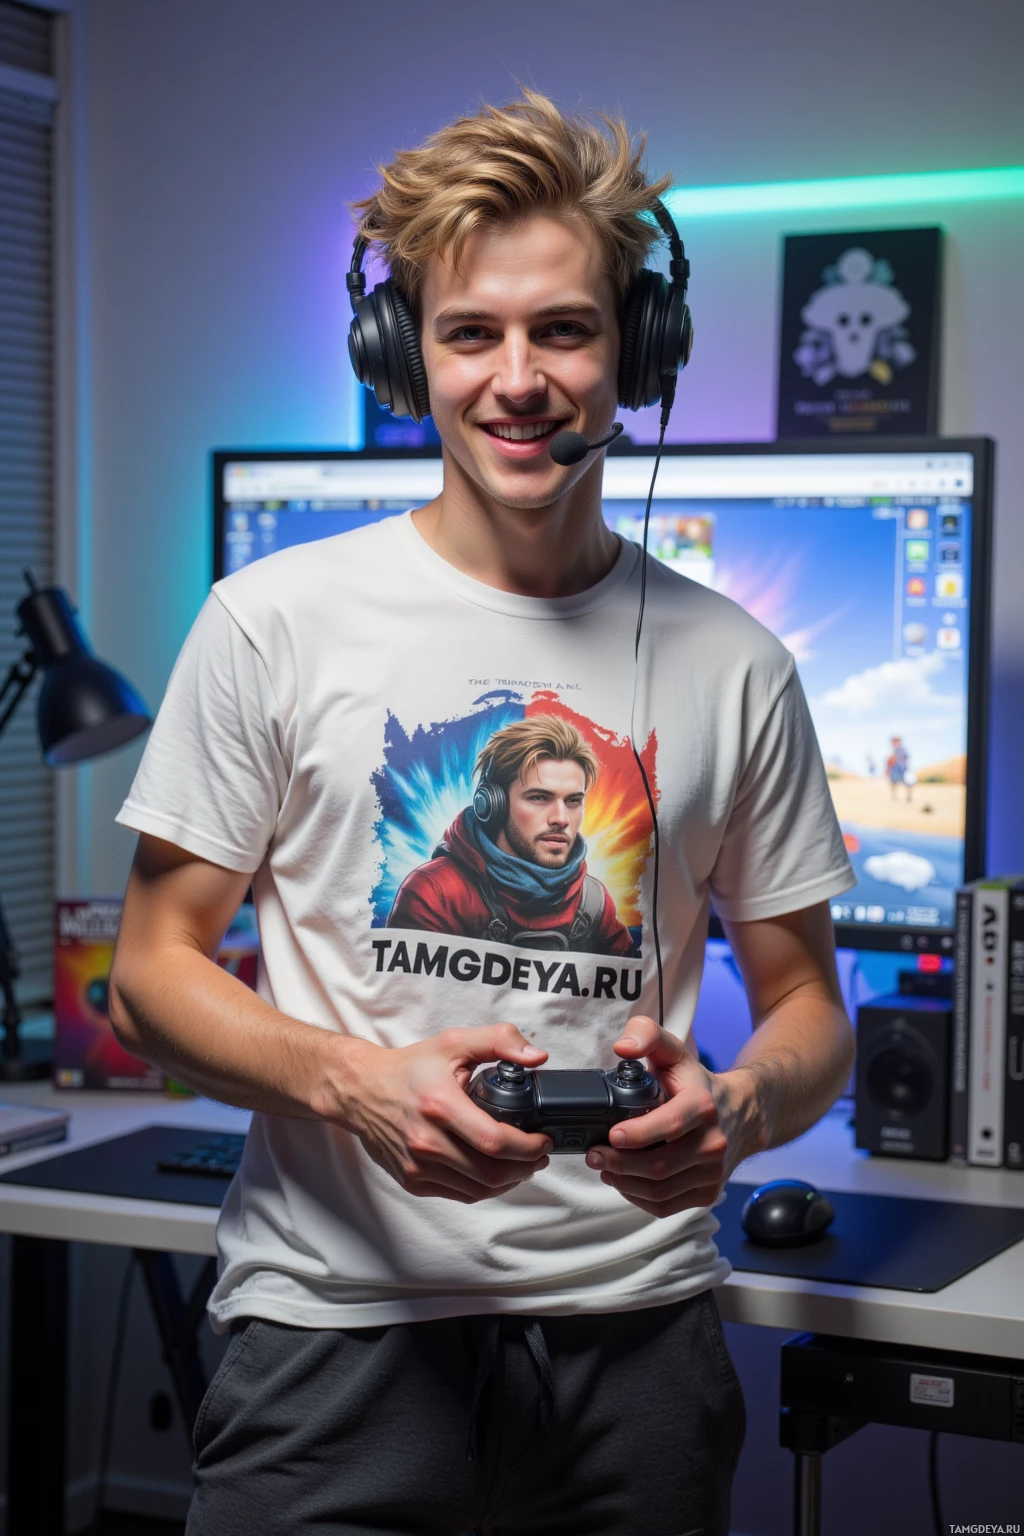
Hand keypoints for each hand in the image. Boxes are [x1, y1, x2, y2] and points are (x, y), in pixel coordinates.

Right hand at [333, 1025, 551, 1202]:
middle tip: (539, 1155)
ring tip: (522, 1164)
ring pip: (478, 1189)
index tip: (543, 1140)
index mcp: (440, 1105)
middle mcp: (426, 1140)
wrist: (362, 1090)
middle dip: (525, 1167)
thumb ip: (500, 1041)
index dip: (528, 1147)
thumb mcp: (454, 1042)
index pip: (495, 1141)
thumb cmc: (410, 1068)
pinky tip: (494, 1172)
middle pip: (491, 1172)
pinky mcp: (412, 1180)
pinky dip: (484, 1188)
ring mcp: (417, 1165)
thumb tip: (536, 1057)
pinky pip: (460, 1194)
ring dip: (509, 1181)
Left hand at [584, 1016, 758, 1217]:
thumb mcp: (673, 1052)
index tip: (611, 1135)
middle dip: (618, 1164)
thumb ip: (646, 1034)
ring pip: (660, 1191)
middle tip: (593, 1154)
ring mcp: (712, 1172)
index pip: (669, 1125)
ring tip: (605, 1167)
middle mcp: (713, 1142)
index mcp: (703, 1106)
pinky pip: (666, 1206)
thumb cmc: (696, 1084)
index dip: (638, 1134)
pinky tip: (625, 1181)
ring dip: (624, 1183)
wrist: (741, 1114)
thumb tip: (622, 1047)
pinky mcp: (708, 1192)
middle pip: (658, 1166)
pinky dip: (638, 1198)